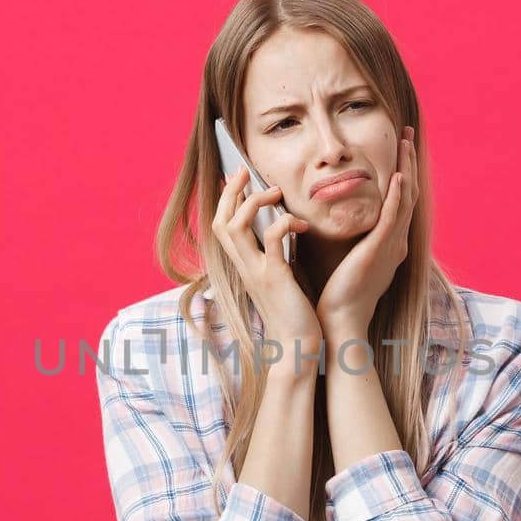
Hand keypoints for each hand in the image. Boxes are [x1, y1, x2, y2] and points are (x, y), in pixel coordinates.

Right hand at [211, 166, 321, 376]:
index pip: (222, 228)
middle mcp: (244, 268)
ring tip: (275, 192)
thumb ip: (275, 259)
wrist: (297, 349)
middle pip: (219, 222)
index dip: (225, 201)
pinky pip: (271, 239)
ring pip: (235, 227)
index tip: (237, 179)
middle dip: (230, 192)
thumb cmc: (294, 317)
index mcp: (244, 267)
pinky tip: (301, 226)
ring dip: (253, 202)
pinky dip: (284, 223)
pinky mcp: (274, 277)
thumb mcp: (279, 282)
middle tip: (243, 171)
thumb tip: (279, 239)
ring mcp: (256, 272)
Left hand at [315, 125, 419, 336]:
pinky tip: (397, 175)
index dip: (403, 172)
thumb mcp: (349, 259)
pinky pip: (393, 217)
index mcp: (390, 244)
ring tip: (405, 142)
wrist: (340, 319)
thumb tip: (340, 222)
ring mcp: (392, 246)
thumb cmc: (338, 294)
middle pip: (409, 193)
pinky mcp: (380, 250)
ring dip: (406, 168)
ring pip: (405, 198)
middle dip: (409, 161)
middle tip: (408, 134)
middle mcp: (397, 242)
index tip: (400, 149)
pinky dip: (397, 195)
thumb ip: (351, 238)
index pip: (401, 200)